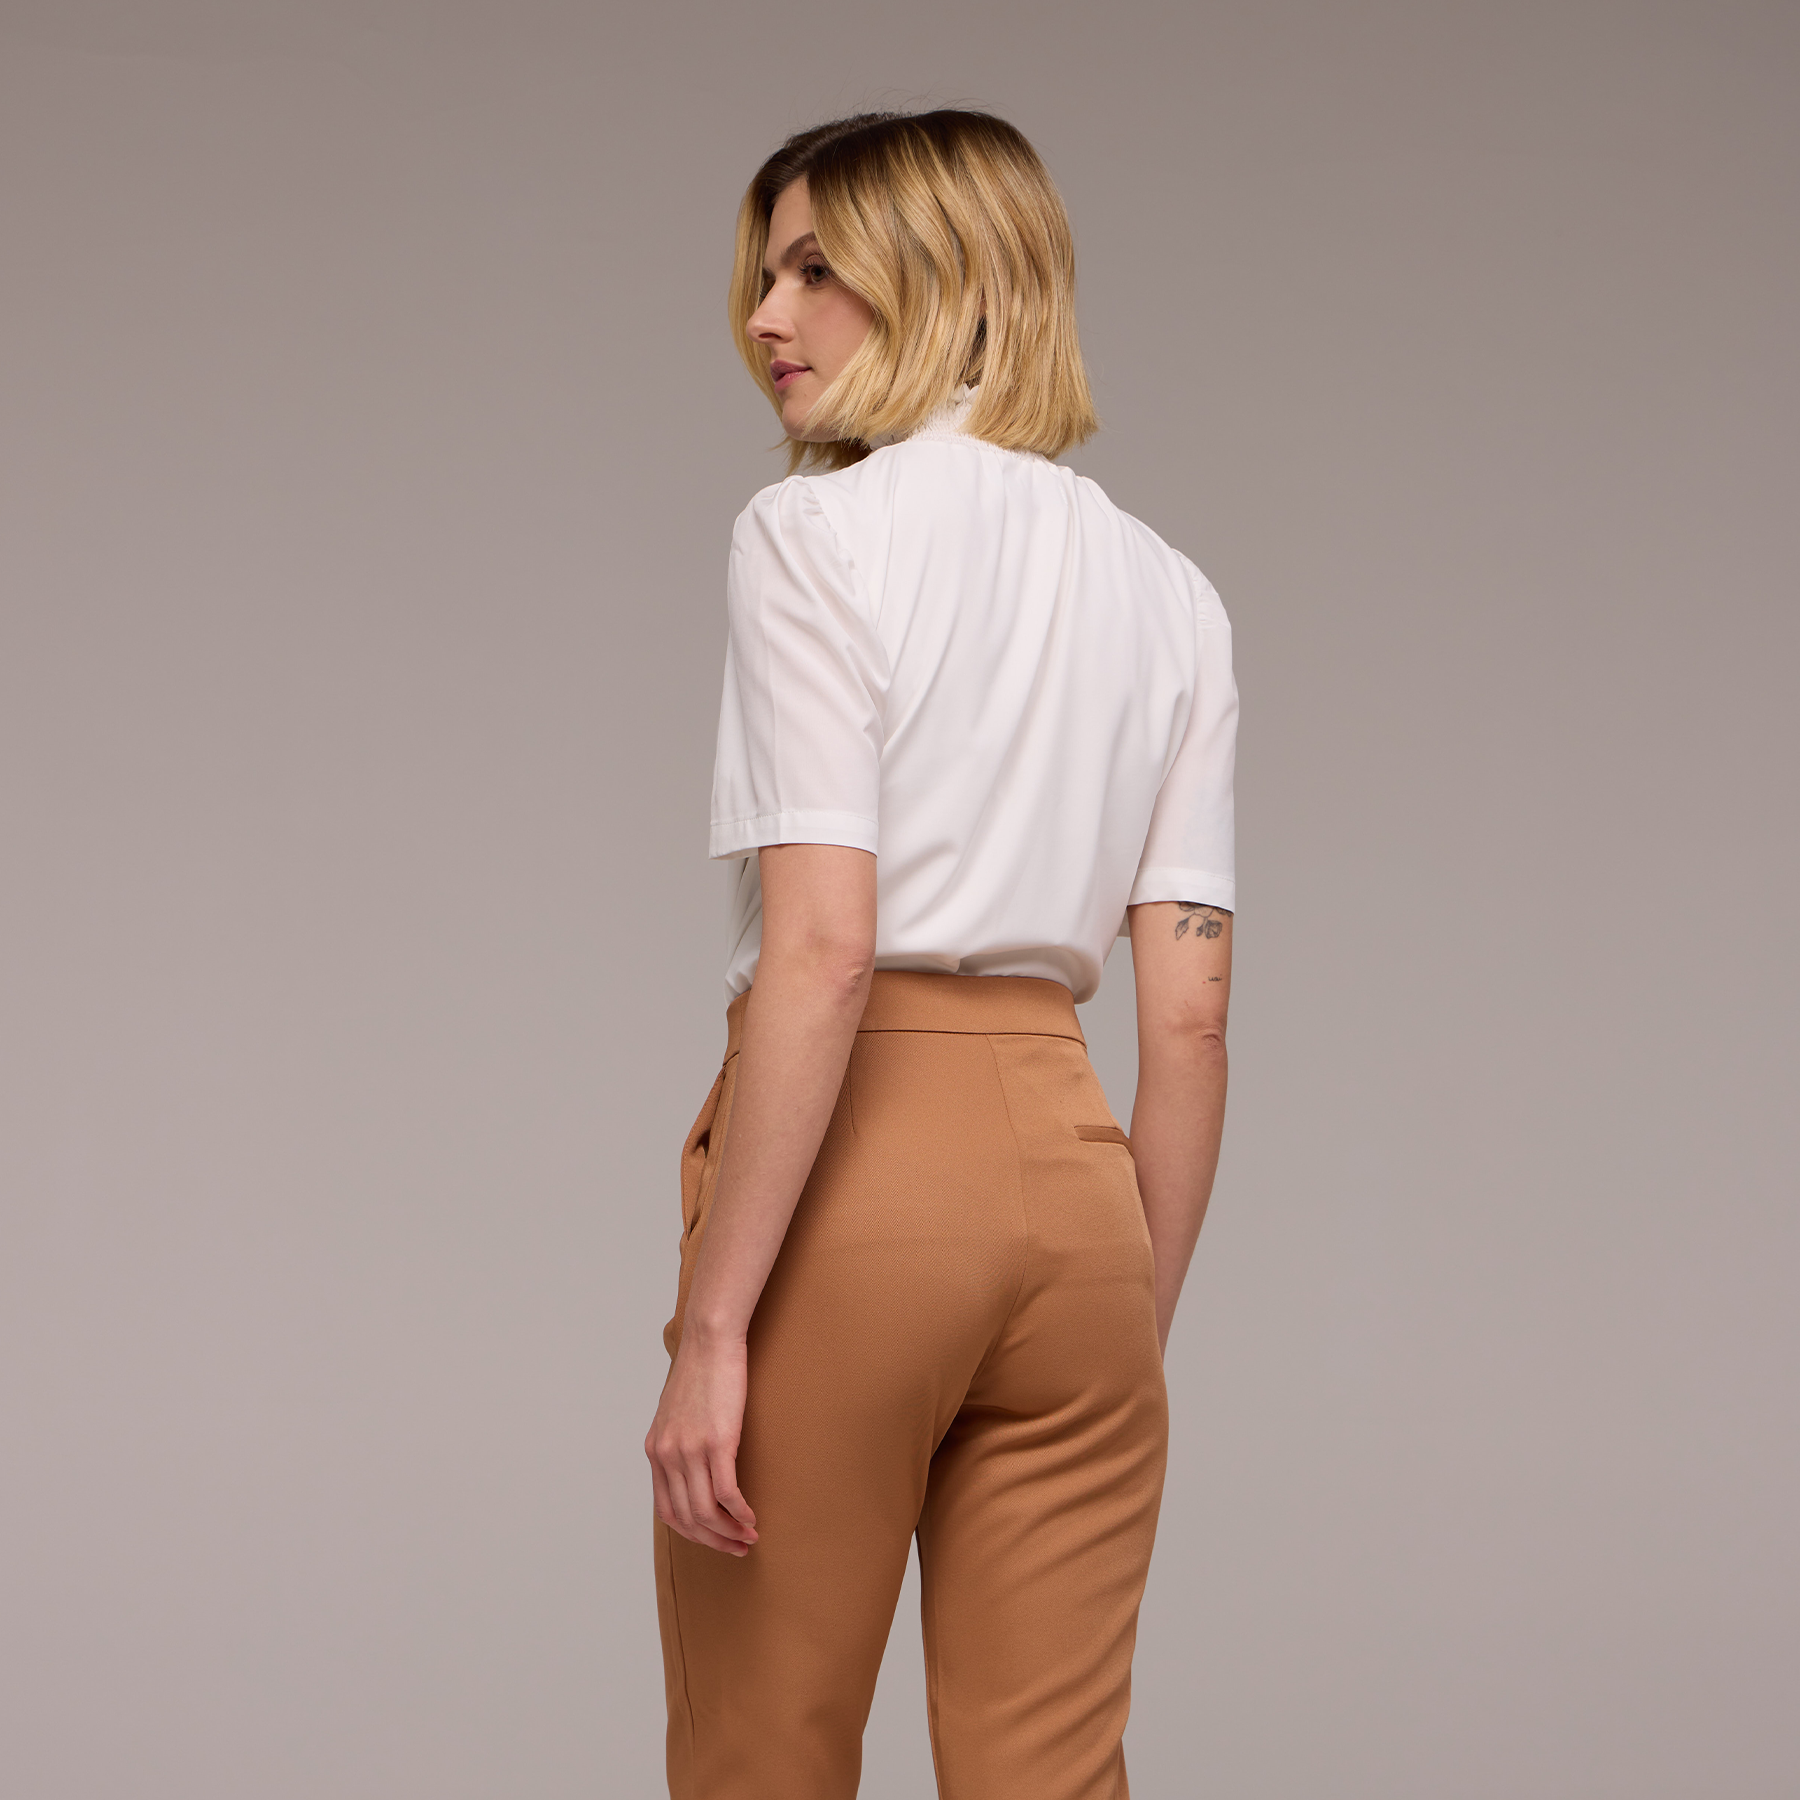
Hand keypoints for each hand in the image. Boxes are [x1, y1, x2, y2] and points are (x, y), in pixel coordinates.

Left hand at [644, 1332, 758, 1556]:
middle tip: (737, 1547)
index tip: (714, 1539)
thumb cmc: (700, 1369)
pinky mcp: (716, 1441)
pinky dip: (739, 1512)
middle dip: (713, 1540)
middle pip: (686, 1518)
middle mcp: (667, 1455)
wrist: (709, 1339)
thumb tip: (692, 1462)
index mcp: (655, 1450)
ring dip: (729, 1531)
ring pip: (705, 1511)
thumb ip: (679, 1439)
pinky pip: (726, 1493)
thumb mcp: (677, 1410)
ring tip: (749, 1536)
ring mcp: (690, 1449)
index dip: (692, 1532)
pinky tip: (752, 1516)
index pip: (666, 1510)